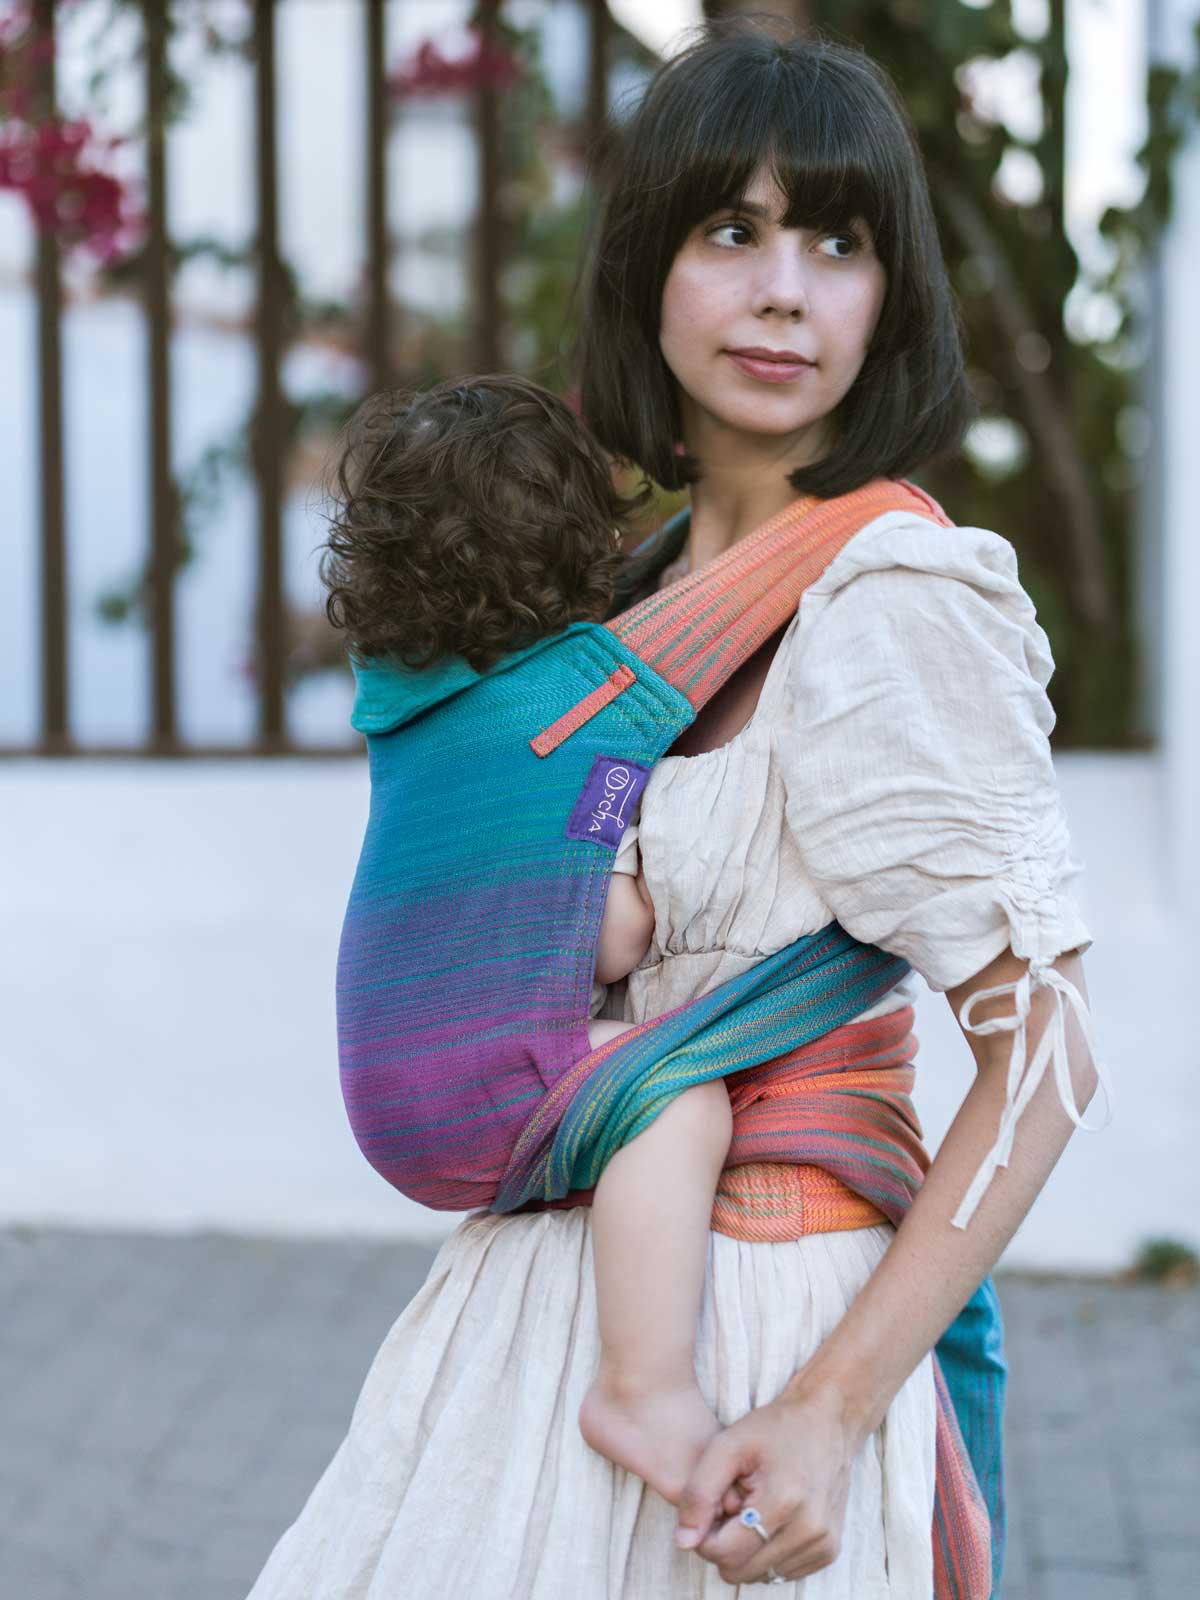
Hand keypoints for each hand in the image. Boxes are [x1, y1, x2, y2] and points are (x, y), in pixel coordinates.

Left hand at [674, 1379, 863, 1586]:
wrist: (826, 1418)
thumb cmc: (774, 1427)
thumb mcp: (727, 1446)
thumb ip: (699, 1493)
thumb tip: (683, 1542)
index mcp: (783, 1502)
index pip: (724, 1552)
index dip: (704, 1534)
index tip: (707, 1507)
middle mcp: (809, 1531)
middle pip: (741, 1571)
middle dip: (724, 1545)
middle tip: (727, 1508)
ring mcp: (823, 1545)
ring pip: (760, 1575)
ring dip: (746, 1550)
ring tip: (749, 1509)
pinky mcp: (829, 1551)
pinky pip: (782, 1572)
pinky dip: (767, 1552)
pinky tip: (768, 1520)